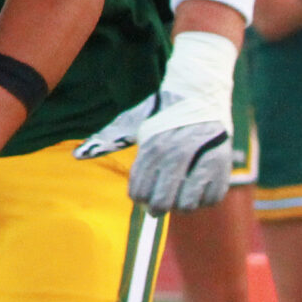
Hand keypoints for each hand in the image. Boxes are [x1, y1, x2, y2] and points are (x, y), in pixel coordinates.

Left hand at [112, 30, 239, 211]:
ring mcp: (202, 161)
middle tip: (157, 203)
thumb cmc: (161, 112)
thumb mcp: (134, 122)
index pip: (138, 191)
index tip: (141, 195)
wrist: (199, 94)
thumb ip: (107, 140)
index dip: (137, 198)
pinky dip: (203, 199)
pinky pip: (210, 200)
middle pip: (161, 203)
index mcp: (152, 146)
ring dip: (181, 204)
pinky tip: (197, 186)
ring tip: (178, 192)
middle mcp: (177, 154)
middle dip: (156, 207)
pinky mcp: (224, 166)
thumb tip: (78, 155)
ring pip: (187, 206)